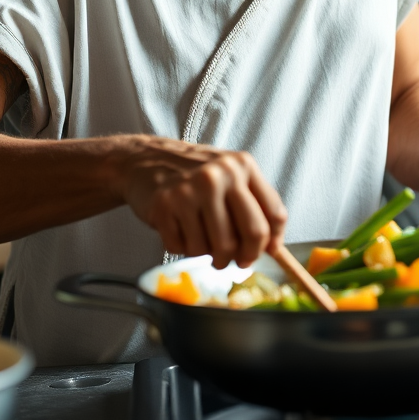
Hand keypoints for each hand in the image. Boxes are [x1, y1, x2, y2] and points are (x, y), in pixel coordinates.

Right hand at [123, 139, 287, 267]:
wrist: (144, 160)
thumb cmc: (193, 173)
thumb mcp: (230, 174)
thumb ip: (254, 203)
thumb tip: (273, 245)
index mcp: (242, 165)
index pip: (274, 214)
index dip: (272, 242)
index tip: (264, 252)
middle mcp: (220, 175)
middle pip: (252, 235)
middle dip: (245, 257)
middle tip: (234, 259)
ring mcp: (191, 190)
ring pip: (218, 249)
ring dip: (210, 255)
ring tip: (201, 238)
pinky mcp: (165, 206)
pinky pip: (186, 249)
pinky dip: (184, 248)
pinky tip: (180, 229)